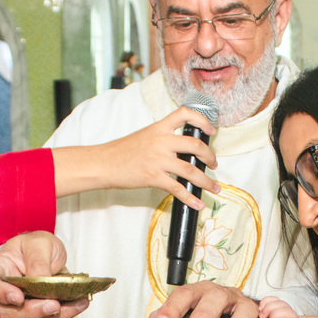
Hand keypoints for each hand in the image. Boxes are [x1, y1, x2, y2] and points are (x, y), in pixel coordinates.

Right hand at [0, 231, 89, 317]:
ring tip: (76, 303)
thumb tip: (40, 281)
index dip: (1, 293)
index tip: (17, 297)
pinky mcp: (37, 312)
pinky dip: (65, 314)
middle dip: (30, 312)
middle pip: (6, 312)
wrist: (48, 253)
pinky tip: (78, 304)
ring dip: (54, 316)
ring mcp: (20, 305)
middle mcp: (5, 291)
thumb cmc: (36, 245)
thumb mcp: (39, 243)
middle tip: (53, 305)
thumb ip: (37, 261)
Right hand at [52, 105, 220, 209]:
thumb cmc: (121, 151)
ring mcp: (158, 160)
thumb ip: (163, 139)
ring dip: (206, 181)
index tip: (210, 131)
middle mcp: (161, 141)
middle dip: (210, 156)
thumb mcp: (144, 136)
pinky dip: (190, 198)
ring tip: (214, 188)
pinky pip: (178, 189)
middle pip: (195, 145)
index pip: (185, 114)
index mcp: (159, 128)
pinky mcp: (154, 177)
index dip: (202, 120)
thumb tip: (182, 150)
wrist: (103, 163)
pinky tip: (197, 204)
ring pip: (191, 170)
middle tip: (214, 164)